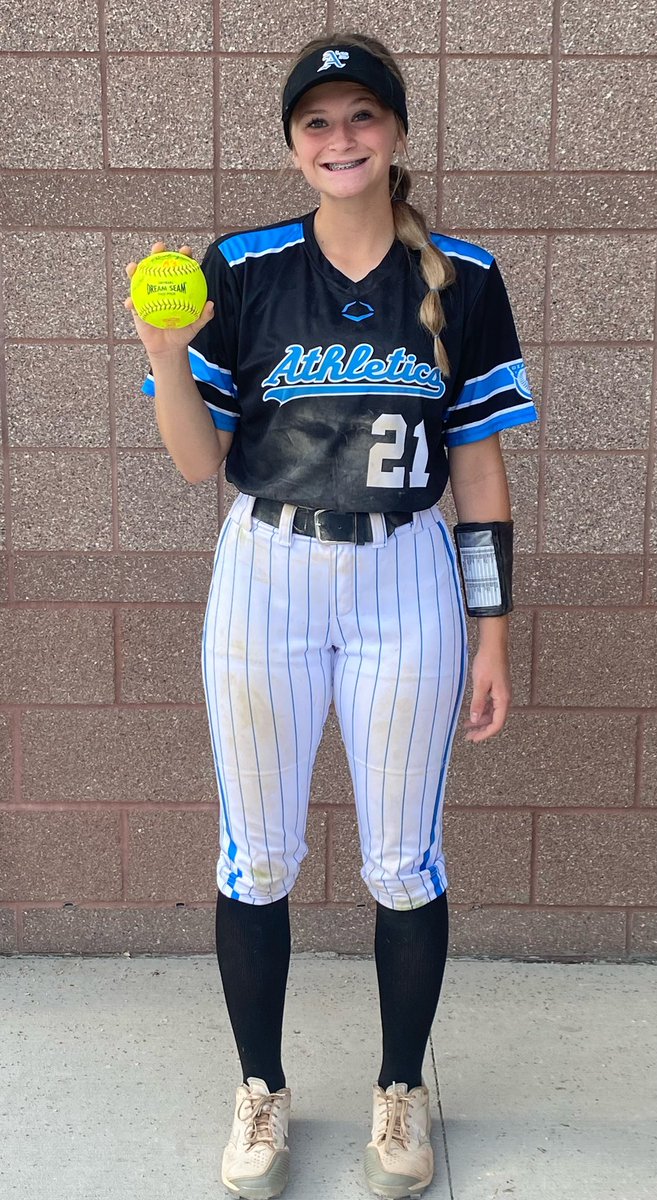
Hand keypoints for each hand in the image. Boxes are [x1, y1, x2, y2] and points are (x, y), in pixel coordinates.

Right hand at [124, 241, 213, 358]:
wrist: (168, 347)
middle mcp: (161, 285)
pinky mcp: (136, 306)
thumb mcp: (195, 326)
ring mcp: (146, 294)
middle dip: (157, 252)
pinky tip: (130, 303)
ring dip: (135, 269)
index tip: (185, 250)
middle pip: (158, 264)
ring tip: (134, 267)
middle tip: (159, 247)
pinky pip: (132, 302)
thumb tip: (210, 304)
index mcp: (176, 286)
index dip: (183, 255)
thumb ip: (204, 316)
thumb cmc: (183, 333)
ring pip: (139, 277)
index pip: (180, 266)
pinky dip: (130, 302)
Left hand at [463, 638, 511, 742]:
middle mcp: (505, 699)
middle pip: (495, 720)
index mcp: (503, 700)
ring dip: (481, 721)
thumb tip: (475, 720)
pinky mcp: (498, 689)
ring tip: (467, 726)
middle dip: (482, 730)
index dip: (485, 734)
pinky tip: (473, 712)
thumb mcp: (480, 684)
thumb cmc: (487, 662)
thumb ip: (478, 703)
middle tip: (468, 736)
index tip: (474, 739)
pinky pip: (491, 705)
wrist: (493, 646)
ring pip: (493, 713)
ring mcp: (502, 694)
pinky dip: (482, 711)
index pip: (497, 724)